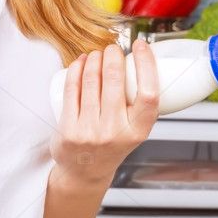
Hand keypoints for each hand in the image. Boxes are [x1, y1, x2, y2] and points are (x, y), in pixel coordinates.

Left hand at [51, 39, 159, 185]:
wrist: (85, 171)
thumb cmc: (112, 144)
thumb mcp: (134, 130)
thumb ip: (141, 103)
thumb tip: (144, 60)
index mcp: (138, 131)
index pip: (149, 93)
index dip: (146, 65)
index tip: (141, 46)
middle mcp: (114, 132)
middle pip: (116, 81)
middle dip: (113, 55)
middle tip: (113, 48)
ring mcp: (89, 131)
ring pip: (91, 81)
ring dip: (95, 59)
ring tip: (97, 54)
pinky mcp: (68, 129)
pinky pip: (72, 89)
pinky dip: (76, 69)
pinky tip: (81, 61)